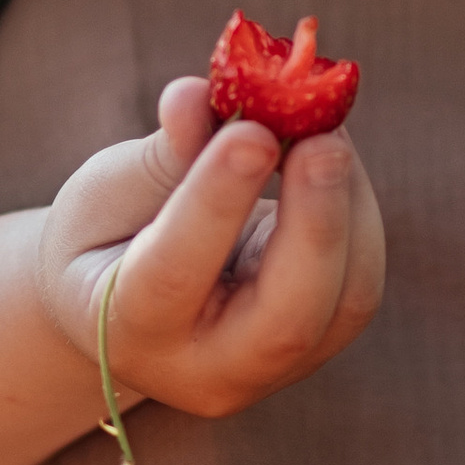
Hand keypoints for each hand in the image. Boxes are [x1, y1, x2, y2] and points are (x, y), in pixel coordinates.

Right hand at [38, 78, 384, 424]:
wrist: (124, 304)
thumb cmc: (105, 238)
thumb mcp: (109, 191)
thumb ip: (163, 152)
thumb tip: (200, 94)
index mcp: (131, 331)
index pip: (177, 274)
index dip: (219, 200)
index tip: (252, 131)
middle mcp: (209, 371)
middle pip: (287, 320)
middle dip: (316, 223)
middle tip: (323, 138)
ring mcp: (273, 369)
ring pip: (345, 301)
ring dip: (347, 202)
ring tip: (321, 123)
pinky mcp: (321, 344)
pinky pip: (359, 281)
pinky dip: (355, 207)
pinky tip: (328, 150)